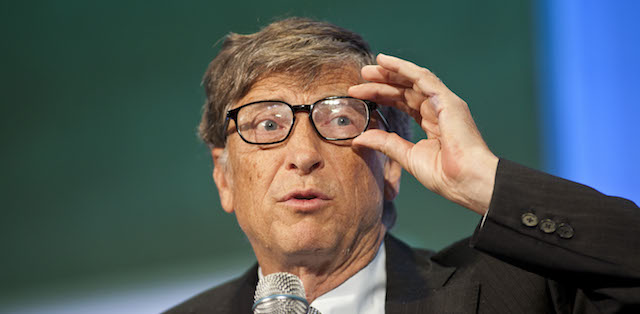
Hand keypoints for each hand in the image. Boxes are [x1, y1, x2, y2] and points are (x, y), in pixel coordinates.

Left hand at [349, 54, 498, 214]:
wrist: (466, 181)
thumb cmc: (444, 175)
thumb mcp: (407, 156)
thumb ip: (385, 143)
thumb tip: (359, 139)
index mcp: (431, 123)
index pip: (403, 102)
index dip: (382, 96)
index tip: (360, 95)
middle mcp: (438, 109)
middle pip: (406, 89)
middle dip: (383, 81)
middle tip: (360, 75)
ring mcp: (445, 103)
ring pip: (413, 80)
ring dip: (390, 72)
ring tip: (368, 70)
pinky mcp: (448, 101)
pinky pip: (423, 78)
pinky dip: (404, 69)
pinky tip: (386, 63)